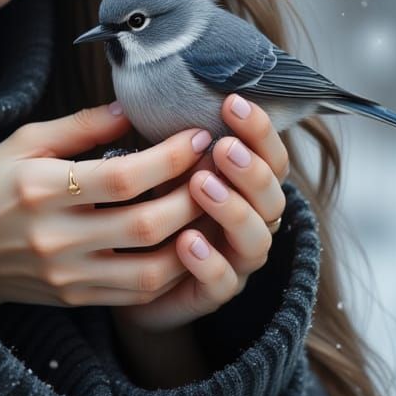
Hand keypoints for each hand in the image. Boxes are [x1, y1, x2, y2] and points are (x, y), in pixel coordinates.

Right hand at [0, 102, 218, 313]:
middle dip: (195, 198)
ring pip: (152, 271)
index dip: (170, 158)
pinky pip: (138, 294)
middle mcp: (55, 238)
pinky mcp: (75, 299)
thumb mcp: (23, 142)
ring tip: (211, 208)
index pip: (124, 177)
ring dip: (192, 241)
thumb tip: (132, 108)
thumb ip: (80, 126)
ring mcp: (67, 276)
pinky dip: (172, 270)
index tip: (197, 137)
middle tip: (219, 172)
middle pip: (147, 225)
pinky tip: (187, 241)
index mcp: (39, 189)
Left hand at [110, 93, 289, 334]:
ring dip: (233, 210)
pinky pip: (223, 283)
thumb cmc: (141, 206)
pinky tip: (186, 240)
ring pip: (256, 240)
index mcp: (243, 185)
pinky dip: (208, 262)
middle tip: (223, 148)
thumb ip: (157, 141)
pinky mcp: (212, 295)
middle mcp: (249, 221)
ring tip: (202, 185)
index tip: (232, 103)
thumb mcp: (149, 167)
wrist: (121, 273)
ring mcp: (234, 261)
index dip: (260, 131)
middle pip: (274, 197)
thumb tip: (142, 101)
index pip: (270, 156)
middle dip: (252, 170)